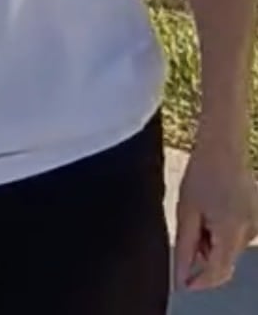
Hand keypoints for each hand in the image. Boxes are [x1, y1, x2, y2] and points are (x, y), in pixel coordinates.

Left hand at [174, 139, 257, 290]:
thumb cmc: (202, 175)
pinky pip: (236, 236)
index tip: (183, 283)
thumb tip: (181, 275)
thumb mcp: (187, 212)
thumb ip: (185, 246)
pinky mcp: (256, 219)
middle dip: (203, 255)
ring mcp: (256, 226)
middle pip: (224, 262)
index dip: (200, 282)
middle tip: (191, 226)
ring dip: (212, 241)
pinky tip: (213, 209)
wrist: (223, 148)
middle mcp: (249, 233)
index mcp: (232, 232)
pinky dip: (221, 232)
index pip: (219, 273)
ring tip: (201, 210)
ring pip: (229, 249)